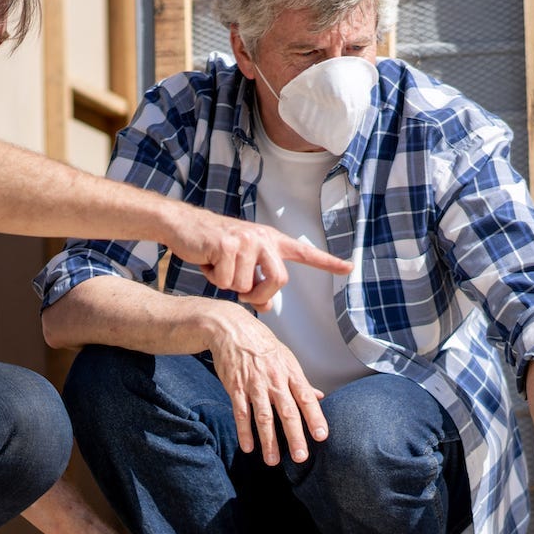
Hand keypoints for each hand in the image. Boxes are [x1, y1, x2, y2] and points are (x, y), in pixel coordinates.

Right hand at [164, 203, 348, 307]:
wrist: (184, 225)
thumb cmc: (212, 248)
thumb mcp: (239, 266)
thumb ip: (256, 285)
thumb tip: (267, 308)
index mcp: (270, 240)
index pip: (305, 253)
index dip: (328, 262)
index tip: (349, 268)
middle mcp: (263, 238)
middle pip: (279, 281)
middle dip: (260, 295)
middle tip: (242, 294)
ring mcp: (247, 240)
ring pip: (247, 286)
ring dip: (229, 285)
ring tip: (218, 266)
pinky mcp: (228, 245)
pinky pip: (227, 281)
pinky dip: (214, 278)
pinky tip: (208, 262)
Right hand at [207, 309, 326, 465]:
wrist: (232, 330)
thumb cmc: (262, 345)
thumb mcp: (287, 359)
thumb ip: (301, 382)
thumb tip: (320, 397)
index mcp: (290, 373)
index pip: (306, 398)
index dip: (315, 418)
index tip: (322, 436)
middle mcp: (274, 380)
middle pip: (287, 412)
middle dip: (295, 436)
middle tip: (300, 457)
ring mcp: (254, 385)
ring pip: (263, 417)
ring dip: (268, 440)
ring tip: (272, 460)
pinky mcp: (235, 388)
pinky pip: (240, 413)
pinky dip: (244, 431)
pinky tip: (248, 447)